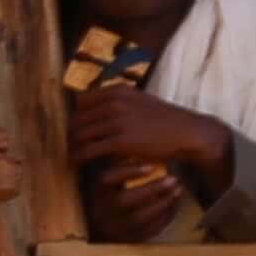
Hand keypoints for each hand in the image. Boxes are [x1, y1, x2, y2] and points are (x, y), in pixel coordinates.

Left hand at [64, 84, 232, 182]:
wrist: (187, 133)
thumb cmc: (165, 121)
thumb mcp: (140, 102)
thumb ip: (119, 104)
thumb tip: (99, 113)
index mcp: (118, 91)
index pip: (81, 102)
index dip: (76, 117)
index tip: (74, 129)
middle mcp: (114, 103)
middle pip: (77, 119)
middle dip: (70, 134)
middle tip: (68, 147)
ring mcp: (116, 121)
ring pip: (79, 135)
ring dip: (72, 148)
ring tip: (70, 157)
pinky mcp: (119, 141)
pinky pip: (88, 150)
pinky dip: (79, 158)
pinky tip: (76, 164)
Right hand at [79, 152, 189, 242]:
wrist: (101, 227)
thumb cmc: (109, 195)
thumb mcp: (106, 180)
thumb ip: (117, 164)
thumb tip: (132, 135)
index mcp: (98, 192)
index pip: (110, 181)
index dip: (131, 172)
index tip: (151, 164)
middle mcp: (105, 211)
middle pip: (128, 201)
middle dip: (153, 189)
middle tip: (173, 178)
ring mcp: (119, 227)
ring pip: (143, 217)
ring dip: (164, 201)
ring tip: (177, 188)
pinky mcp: (132, 239)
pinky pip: (152, 229)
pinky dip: (166, 215)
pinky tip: (175, 202)